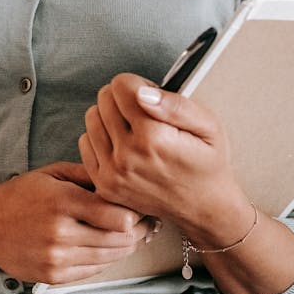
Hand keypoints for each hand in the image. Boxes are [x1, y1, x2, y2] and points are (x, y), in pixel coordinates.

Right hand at [0, 161, 148, 284]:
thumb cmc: (21, 196)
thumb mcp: (53, 174)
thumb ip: (89, 176)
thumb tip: (123, 180)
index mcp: (63, 202)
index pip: (117, 216)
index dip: (136, 213)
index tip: (142, 206)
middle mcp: (61, 233)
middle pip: (119, 240)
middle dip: (140, 231)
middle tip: (150, 222)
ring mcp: (57, 258)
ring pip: (110, 258)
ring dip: (128, 247)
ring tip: (136, 235)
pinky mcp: (54, 276)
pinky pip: (94, 271)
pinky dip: (107, 259)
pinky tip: (110, 247)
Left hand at [78, 74, 251, 247]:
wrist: (203, 207)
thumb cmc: (207, 163)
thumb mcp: (209, 126)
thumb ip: (176, 105)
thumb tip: (142, 92)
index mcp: (153, 137)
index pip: (120, 85)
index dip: (140, 85)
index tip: (153, 99)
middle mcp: (128, 156)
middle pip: (104, 98)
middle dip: (125, 98)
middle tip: (146, 114)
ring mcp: (112, 173)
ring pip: (92, 117)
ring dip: (110, 116)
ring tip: (135, 129)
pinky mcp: (103, 184)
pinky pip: (85, 141)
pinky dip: (101, 137)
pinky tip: (123, 145)